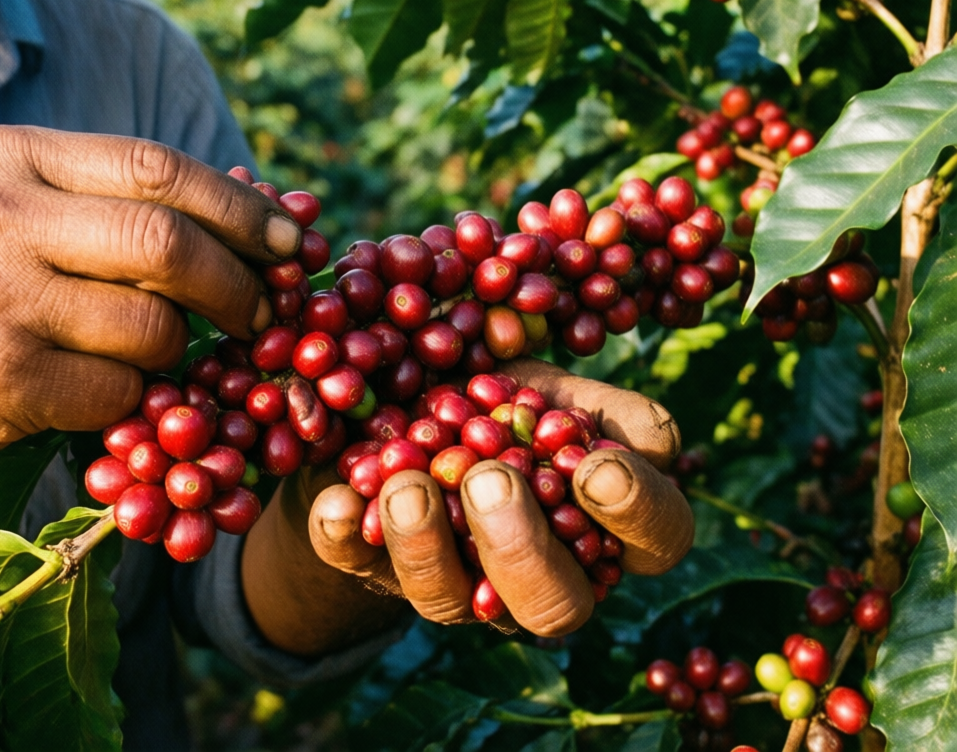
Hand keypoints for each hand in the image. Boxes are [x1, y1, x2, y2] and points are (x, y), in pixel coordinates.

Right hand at [0, 125, 301, 472]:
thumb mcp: (9, 211)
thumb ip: (107, 205)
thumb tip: (251, 213)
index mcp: (14, 158)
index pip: (158, 168)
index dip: (241, 207)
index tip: (293, 241)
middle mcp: (2, 215)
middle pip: (169, 243)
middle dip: (239, 285)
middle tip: (266, 314)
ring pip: (155, 326)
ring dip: (180, 353)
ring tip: (158, 357)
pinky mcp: (1, 374)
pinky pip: (121, 391)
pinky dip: (137, 400)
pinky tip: (106, 393)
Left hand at [302, 357, 692, 636]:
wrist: (399, 393)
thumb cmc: (501, 392)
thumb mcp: (556, 384)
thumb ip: (605, 408)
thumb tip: (652, 445)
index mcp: (601, 523)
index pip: (655, 540)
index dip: (636, 513)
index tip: (596, 466)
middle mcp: (535, 573)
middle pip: (554, 605)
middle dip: (521, 550)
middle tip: (490, 480)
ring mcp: (453, 581)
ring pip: (449, 602)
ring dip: (426, 545)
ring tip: (406, 483)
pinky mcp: (372, 564)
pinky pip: (356, 566)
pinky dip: (343, 534)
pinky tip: (335, 501)